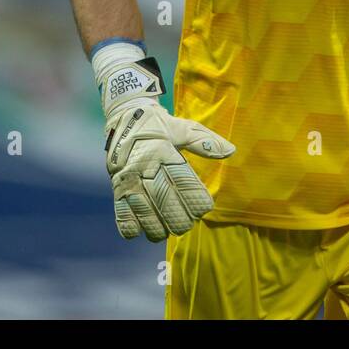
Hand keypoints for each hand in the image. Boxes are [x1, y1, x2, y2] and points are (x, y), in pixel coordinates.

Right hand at [104, 96, 234, 240]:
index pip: (182, 180)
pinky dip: (130, 225)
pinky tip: (140, 231)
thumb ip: (205, 142)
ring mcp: (128, 177)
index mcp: (163, 151)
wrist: (124, 116)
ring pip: (143, 210)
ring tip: (167, 231)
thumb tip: (231, 151)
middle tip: (187, 224)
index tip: (204, 208)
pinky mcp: (116, 185)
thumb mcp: (183, 128)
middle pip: (164, 200)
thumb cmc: (159, 125)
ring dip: (156, 227)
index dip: (195, 197)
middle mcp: (145, 165)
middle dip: (178, 218)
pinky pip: (121, 210)